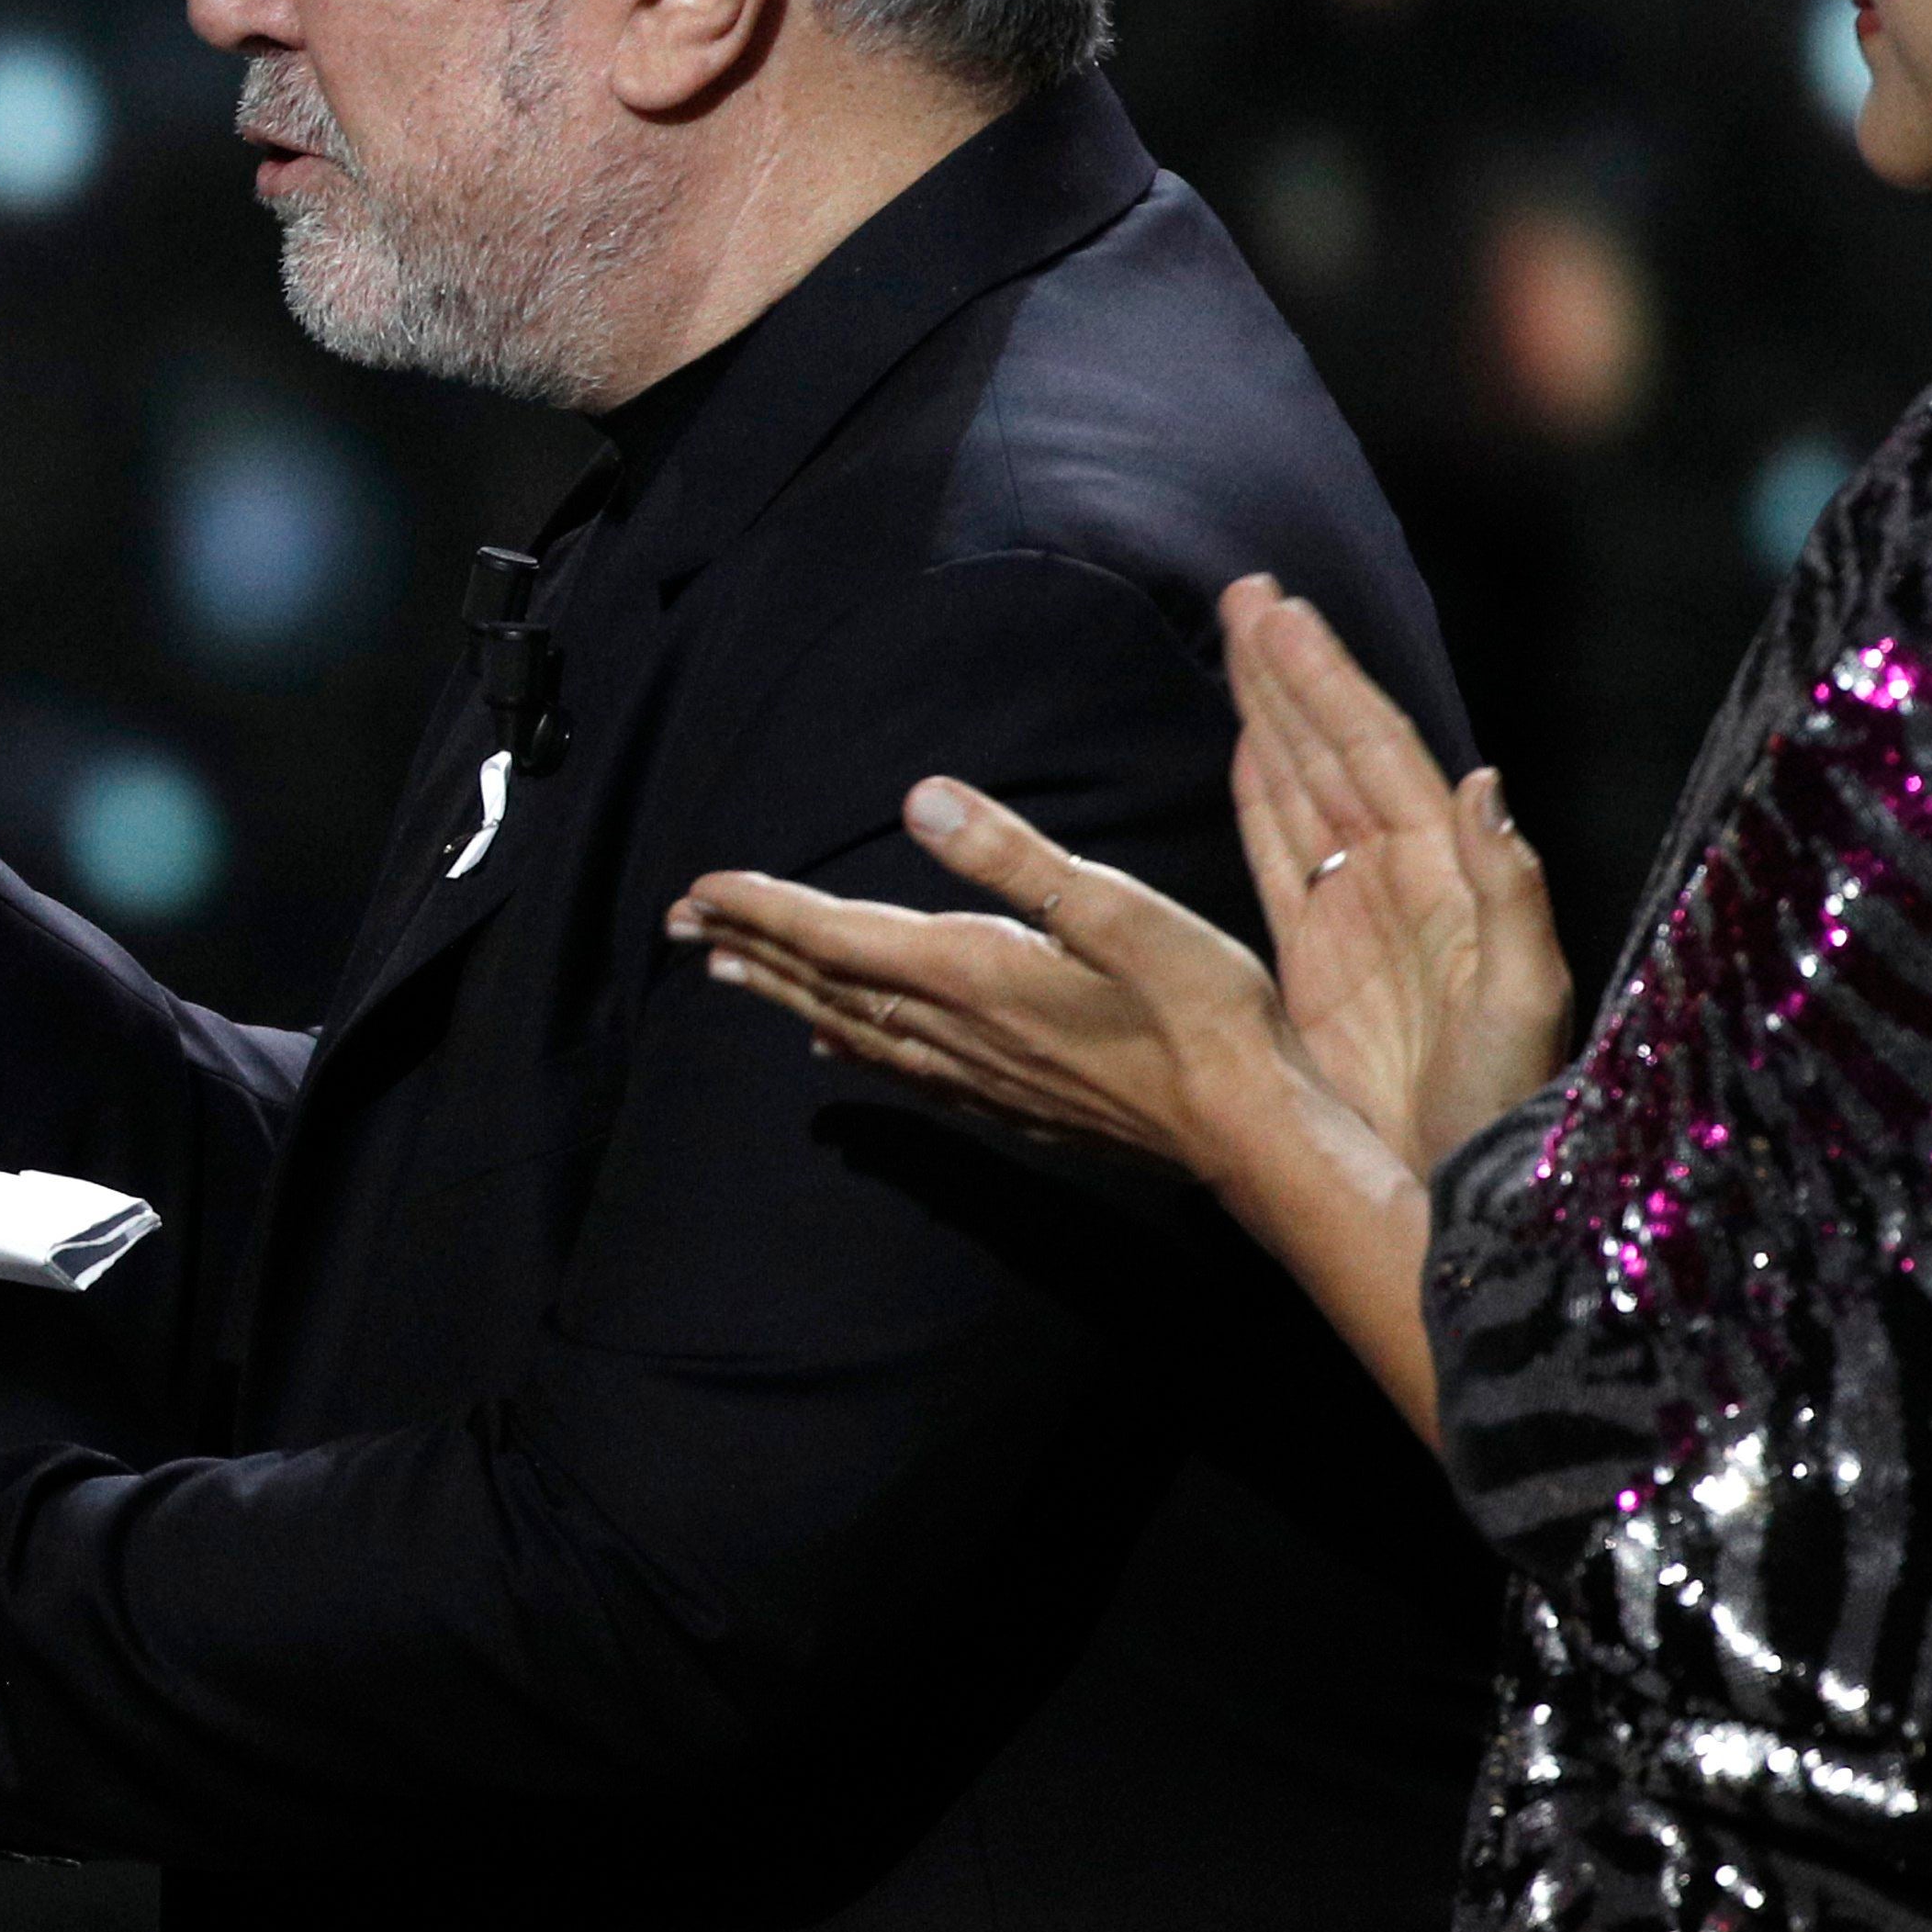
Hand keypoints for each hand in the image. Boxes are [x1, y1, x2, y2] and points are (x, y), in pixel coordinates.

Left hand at [669, 778, 1311, 1181]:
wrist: (1253, 1134)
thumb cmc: (1204, 1014)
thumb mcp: (1118, 911)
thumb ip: (1013, 856)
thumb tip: (920, 797)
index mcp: (972, 974)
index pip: (837, 935)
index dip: (764, 907)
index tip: (699, 886)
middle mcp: (957, 1032)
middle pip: (826, 983)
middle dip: (748, 947)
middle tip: (678, 923)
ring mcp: (980, 1076)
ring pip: (851, 1026)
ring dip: (783, 993)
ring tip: (726, 969)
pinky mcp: (1010, 1104)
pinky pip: (898, 1069)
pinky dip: (849, 1044)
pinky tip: (831, 1045)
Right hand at [1215, 580, 1566, 1169]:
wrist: (1470, 1198)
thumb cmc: (1510, 1111)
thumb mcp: (1526, 1002)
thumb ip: (1510, 890)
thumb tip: (1481, 780)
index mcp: (1445, 875)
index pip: (1377, 753)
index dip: (1328, 682)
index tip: (1280, 615)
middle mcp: (1401, 879)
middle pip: (1336, 751)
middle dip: (1291, 673)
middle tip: (1247, 595)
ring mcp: (1359, 916)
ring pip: (1304, 789)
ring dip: (1273, 714)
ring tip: (1240, 640)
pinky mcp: (1319, 963)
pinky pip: (1282, 857)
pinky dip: (1262, 796)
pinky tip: (1248, 745)